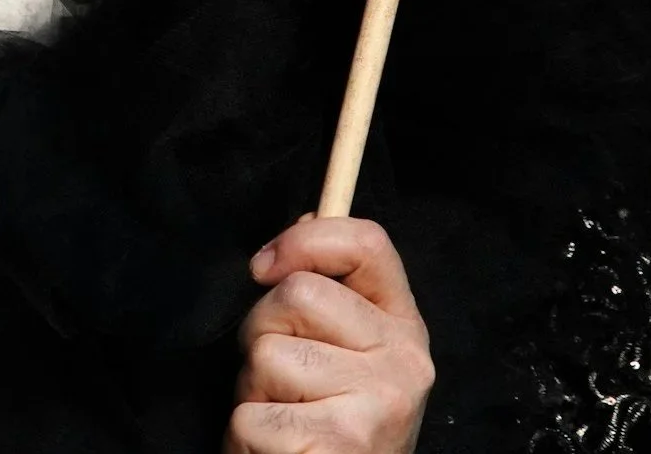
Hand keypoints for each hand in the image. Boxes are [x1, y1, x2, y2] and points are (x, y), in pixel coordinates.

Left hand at [226, 214, 433, 453]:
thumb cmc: (330, 422)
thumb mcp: (344, 352)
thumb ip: (330, 292)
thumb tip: (304, 220)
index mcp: (405, 329)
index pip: (367, 243)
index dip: (305, 240)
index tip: (263, 267)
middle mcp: (404, 363)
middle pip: (297, 294)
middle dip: (262, 333)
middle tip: (278, 379)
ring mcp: (376, 406)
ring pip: (267, 355)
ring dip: (252, 391)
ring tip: (282, 417)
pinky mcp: (339, 445)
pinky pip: (250, 417)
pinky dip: (245, 439)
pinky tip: (277, 449)